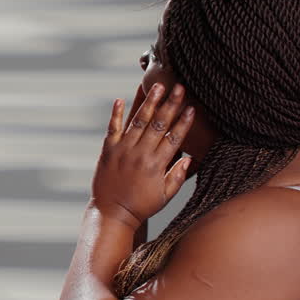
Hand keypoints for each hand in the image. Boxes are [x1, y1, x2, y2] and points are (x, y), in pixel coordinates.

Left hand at [91, 83, 193, 229]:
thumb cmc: (140, 206)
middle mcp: (140, 153)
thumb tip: (190, 158)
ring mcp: (123, 150)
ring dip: (149, 102)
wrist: (111, 213)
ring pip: (138, 121)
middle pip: (158, 124)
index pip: (174, 137)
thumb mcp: (165, 195)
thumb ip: (177, 176)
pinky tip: (121, 99)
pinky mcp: (108, 150)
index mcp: (156, 164)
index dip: (184, 121)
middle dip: (170, 104)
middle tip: (179, 87)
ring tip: (157, 86)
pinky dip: (116, 113)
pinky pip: (112, 128)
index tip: (192, 107)